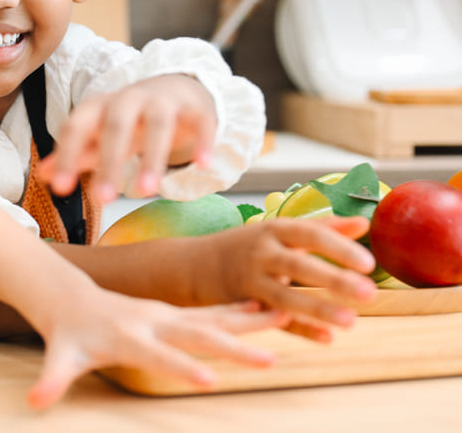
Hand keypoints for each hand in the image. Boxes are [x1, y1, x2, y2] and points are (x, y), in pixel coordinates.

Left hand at [27, 292, 286, 408]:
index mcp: (128, 337)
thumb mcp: (58, 358)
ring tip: (285, 316)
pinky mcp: (176, 313)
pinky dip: (242, 311)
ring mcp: (167, 314)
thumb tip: (34, 403)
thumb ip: (51, 380)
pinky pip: (214, 312)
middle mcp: (153, 322)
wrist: (71, 297)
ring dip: (249, 319)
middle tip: (271, 359)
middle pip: (198, 334)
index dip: (181, 367)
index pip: (158, 356)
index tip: (209, 380)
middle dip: (233, 347)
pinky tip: (270, 309)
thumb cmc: (67, 334)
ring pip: (214, 317)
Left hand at [38, 74, 215, 202]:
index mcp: (99, 107)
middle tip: (103, 199)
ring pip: (158, 123)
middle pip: (116, 125)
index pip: (77, 127)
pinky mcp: (195, 107)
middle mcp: (129, 99)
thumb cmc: (129, 120)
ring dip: (152, 156)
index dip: (67, 155)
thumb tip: (44, 174)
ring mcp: (163, 101)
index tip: (60, 189)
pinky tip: (203, 164)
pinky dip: (203, 140)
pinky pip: (201, 120)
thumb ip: (75, 152)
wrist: (173, 89)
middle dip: (109, 161)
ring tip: (147, 191)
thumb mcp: (99, 134)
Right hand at [192, 215, 376, 341]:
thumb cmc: (248, 245)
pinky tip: (327, 339)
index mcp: (273, 230)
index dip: (338, 247)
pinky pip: (273, 321)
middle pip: (298, 266)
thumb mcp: (278, 230)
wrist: (194, 265)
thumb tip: (364, 224)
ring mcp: (250, 282)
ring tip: (351, 321)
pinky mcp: (243, 307)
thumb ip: (322, 227)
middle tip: (369, 293)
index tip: (368, 263)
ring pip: (285, 297)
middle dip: (333, 280)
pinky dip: (299, 330)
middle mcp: (261, 254)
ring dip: (317, 309)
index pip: (309, 234)